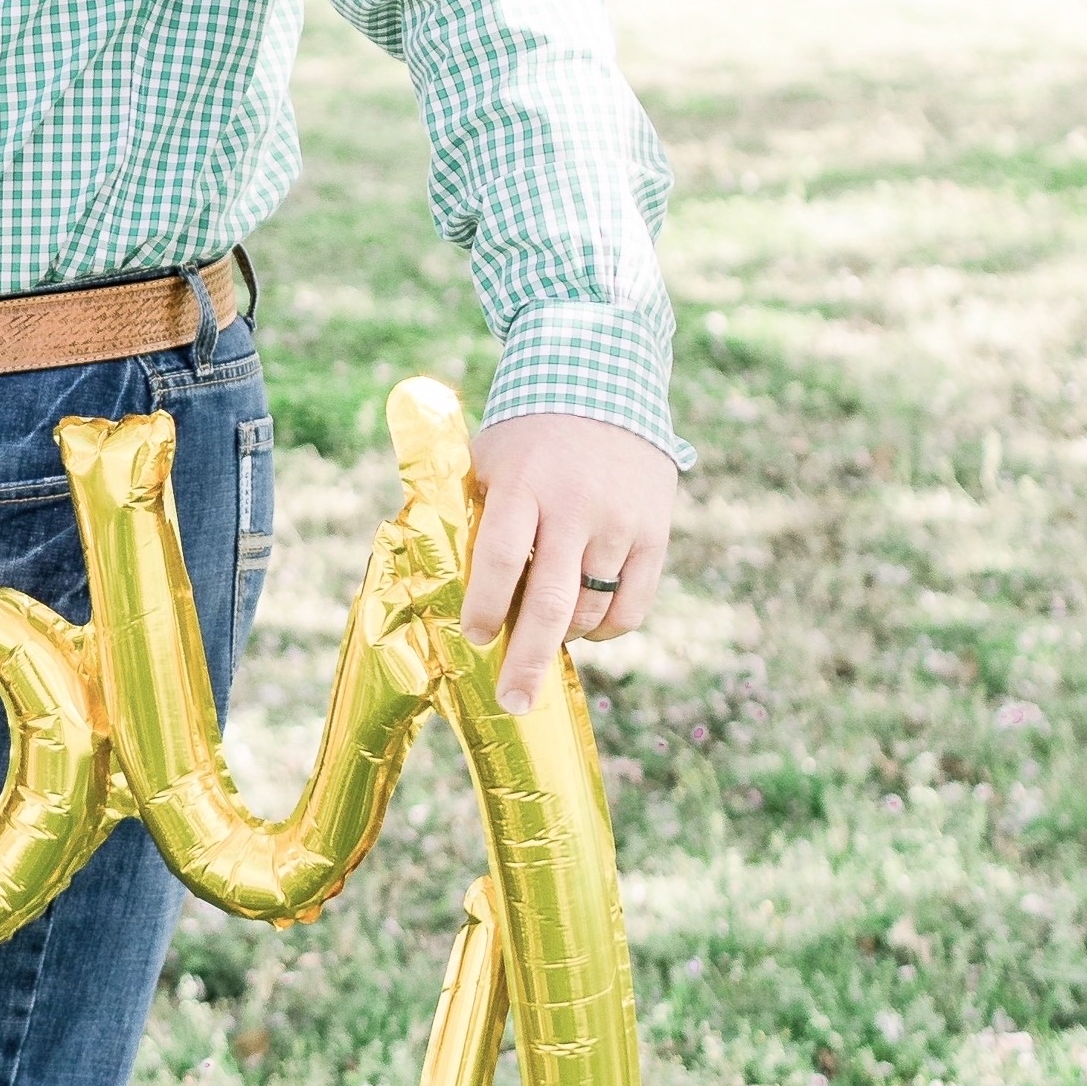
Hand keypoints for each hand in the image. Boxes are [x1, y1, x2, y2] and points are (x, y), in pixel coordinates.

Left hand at [461, 414, 679, 715]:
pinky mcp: (654, 533)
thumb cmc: (529, 434)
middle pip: (551, 602)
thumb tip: (431, 577)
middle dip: (527, 660)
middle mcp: (575, 507)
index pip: (500, 559)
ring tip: (545, 637)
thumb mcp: (488, 458)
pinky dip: (607, 628)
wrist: (606, 383)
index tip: (476, 635)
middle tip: (513, 702)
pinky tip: (587, 626)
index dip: (487, 605)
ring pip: (591, 609)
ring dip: (564, 636)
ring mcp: (620, 522)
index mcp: (524, 486)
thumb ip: (469, 512)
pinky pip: (631, 605)